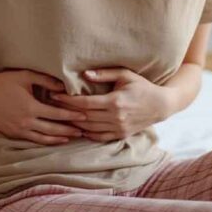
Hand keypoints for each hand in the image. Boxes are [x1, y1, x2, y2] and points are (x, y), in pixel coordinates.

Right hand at [0, 69, 88, 145]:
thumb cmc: (4, 82)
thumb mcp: (25, 76)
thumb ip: (45, 80)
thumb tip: (63, 86)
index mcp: (31, 107)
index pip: (57, 114)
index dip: (72, 115)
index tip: (83, 116)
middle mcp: (26, 121)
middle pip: (53, 129)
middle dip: (69, 130)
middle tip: (82, 131)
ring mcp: (18, 129)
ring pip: (43, 138)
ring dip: (58, 139)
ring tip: (70, 139)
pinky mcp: (12, 133)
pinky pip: (32, 140)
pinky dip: (44, 141)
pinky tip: (51, 140)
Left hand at [50, 68, 170, 141]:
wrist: (161, 105)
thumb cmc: (142, 86)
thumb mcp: (125, 75)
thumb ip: (104, 74)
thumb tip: (84, 74)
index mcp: (115, 101)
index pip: (84, 103)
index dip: (67, 100)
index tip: (54, 95)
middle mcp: (115, 117)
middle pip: (83, 116)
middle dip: (65, 111)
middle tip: (51, 105)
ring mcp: (118, 128)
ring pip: (88, 128)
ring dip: (73, 123)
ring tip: (60, 116)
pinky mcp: (120, 135)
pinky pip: (98, 137)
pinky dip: (86, 133)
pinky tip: (77, 127)